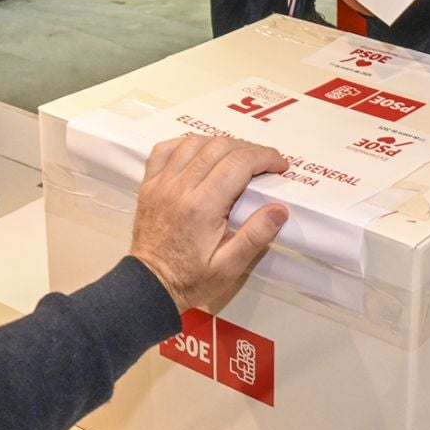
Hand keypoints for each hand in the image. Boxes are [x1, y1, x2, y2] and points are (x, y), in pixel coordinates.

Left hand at [130, 135, 289, 311]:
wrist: (150, 286)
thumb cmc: (188, 278)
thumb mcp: (230, 267)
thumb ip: (256, 236)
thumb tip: (278, 210)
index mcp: (203, 206)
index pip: (240, 162)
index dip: (265, 157)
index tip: (279, 165)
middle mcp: (181, 188)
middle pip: (220, 147)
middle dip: (249, 149)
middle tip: (264, 163)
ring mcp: (162, 184)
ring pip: (194, 143)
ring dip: (220, 143)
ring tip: (236, 157)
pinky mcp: (150, 185)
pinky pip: (165, 149)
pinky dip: (185, 143)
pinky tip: (199, 151)